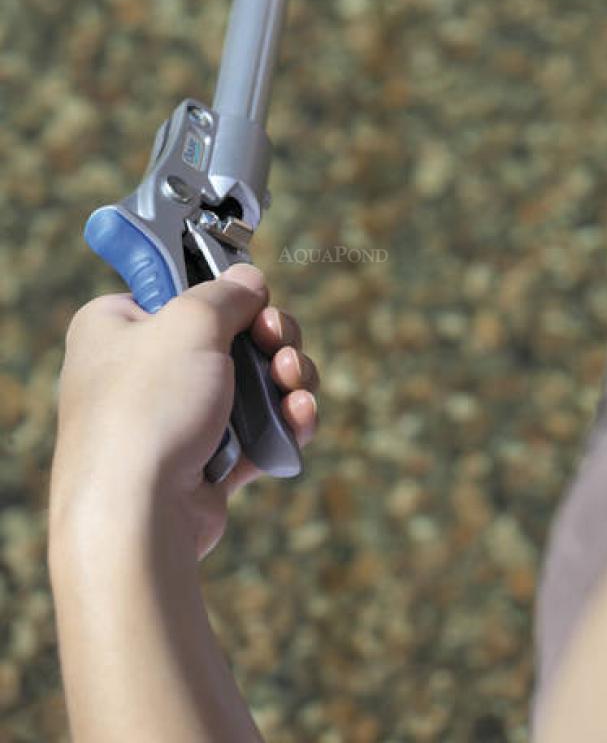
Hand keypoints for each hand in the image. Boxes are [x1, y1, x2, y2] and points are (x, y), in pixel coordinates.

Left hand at [50, 264, 318, 559]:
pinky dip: (281, 423)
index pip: (177, 291)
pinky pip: (254, 432)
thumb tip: (248, 280)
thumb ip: (226, 293)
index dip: (222, 293)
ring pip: (248, 383)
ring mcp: (170, 420)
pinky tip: (299, 418)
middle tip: (279, 342)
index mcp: (116, 326)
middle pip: (226, 336)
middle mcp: (138, 371)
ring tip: (294, 384)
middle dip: (270, 338)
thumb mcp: (191, 322)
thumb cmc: (148, 408)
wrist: (135, 517)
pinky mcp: (200, 464)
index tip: (252, 300)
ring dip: (284, 378)